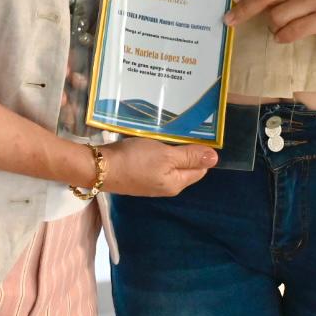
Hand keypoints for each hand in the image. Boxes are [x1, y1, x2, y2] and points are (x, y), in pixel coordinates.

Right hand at [99, 137, 216, 196]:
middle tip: (183, 129)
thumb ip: (190, 157)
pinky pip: (155, 163)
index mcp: (176, 183)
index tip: (197, 133)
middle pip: (184, 166)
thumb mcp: (166, 155)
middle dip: (186, 150)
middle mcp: (166, 186)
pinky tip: (151, 141)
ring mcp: (150, 182)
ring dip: (170, 149)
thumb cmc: (135, 160)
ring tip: (168, 132)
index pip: (200, 169)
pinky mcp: (137, 175)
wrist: (99, 168)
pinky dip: (156, 152)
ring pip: (169, 163)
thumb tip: (216, 158)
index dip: (201, 152)